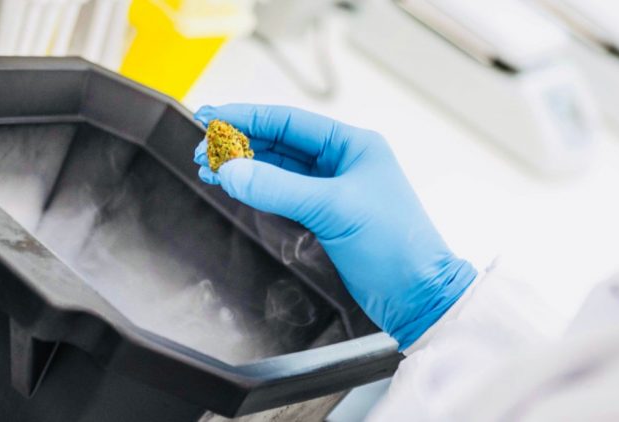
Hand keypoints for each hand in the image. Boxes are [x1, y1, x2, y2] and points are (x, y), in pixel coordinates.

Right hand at [193, 104, 475, 348]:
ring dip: (243, 167)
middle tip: (201, 150)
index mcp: (353, 145)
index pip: (288, 122)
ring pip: (277, 168)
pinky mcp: (325, 217)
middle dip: (238, 144)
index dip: (246, 118)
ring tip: (208, 168)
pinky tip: (234, 186)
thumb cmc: (396, 247)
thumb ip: (277, 188)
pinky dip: (256, 189)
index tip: (211, 117)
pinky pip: (282, 193)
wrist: (417, 297)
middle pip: (279, 143)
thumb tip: (231, 170)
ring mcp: (333, 190)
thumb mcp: (333, 209)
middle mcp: (342, 162)